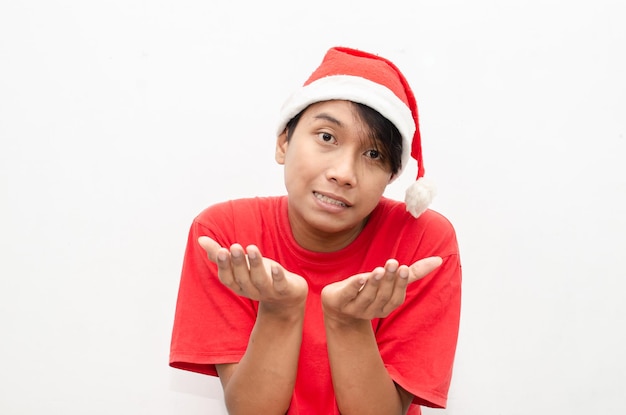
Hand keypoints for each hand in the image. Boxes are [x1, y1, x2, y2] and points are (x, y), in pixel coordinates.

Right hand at [198, 236, 307, 309]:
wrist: (287, 298)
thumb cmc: (258, 276)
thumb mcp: (240, 266)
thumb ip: (220, 255)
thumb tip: (201, 239)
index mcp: (238, 285)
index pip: (227, 277)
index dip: (224, 265)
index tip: (221, 250)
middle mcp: (251, 290)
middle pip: (242, 278)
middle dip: (238, 262)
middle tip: (235, 246)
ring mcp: (268, 291)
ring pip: (260, 280)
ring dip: (255, 265)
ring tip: (252, 248)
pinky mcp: (285, 290)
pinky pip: (281, 285)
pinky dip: (278, 276)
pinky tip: (276, 266)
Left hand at [321, 256, 441, 322]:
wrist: (337, 305)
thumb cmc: (367, 289)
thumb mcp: (390, 281)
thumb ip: (413, 273)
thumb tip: (438, 260)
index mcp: (385, 307)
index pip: (396, 298)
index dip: (400, 284)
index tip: (404, 269)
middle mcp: (371, 311)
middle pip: (382, 297)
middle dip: (389, 280)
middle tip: (394, 263)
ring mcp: (353, 308)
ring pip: (366, 297)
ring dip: (374, 283)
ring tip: (380, 269)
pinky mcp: (338, 301)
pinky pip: (347, 295)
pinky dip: (353, 286)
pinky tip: (360, 277)